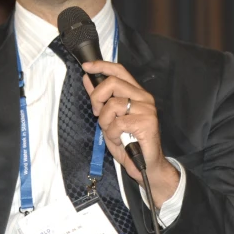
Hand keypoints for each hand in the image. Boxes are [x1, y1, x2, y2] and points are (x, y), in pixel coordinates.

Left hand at [81, 60, 179, 207]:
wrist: (147, 167)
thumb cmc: (129, 144)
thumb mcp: (109, 119)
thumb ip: (101, 99)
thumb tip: (88, 79)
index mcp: (136, 93)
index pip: (119, 71)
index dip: (101, 66)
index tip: (86, 67)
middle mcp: (144, 98)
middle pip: (113, 82)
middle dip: (97, 97)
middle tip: (97, 114)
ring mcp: (147, 109)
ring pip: (113, 104)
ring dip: (105, 121)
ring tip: (112, 132)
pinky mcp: (147, 122)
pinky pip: (118, 122)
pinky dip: (113, 133)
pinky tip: (120, 140)